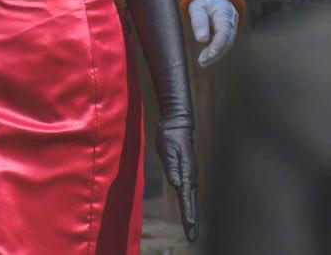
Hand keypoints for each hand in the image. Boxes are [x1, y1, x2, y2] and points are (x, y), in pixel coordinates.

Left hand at [156, 113, 198, 242]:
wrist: (176, 124)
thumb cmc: (171, 136)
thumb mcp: (168, 149)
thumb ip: (172, 166)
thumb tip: (176, 184)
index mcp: (187, 173)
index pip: (186, 197)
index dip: (188, 214)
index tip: (190, 228)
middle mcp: (190, 177)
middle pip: (191, 203)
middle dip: (192, 221)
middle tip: (192, 238)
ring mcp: (188, 175)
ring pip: (190, 199)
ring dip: (191, 215)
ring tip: (192, 230)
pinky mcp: (184, 173)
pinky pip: (186, 193)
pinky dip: (188, 204)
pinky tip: (188, 211)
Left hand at [188, 0, 238, 66]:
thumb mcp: (197, 6)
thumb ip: (199, 21)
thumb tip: (201, 40)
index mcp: (225, 14)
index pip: (224, 32)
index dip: (218, 45)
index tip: (210, 54)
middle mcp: (231, 23)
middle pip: (226, 41)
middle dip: (215, 53)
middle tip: (202, 62)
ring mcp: (231, 29)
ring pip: (226, 45)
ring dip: (215, 55)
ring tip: (202, 63)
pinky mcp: (227, 33)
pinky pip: (224, 44)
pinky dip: (216, 51)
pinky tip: (206, 58)